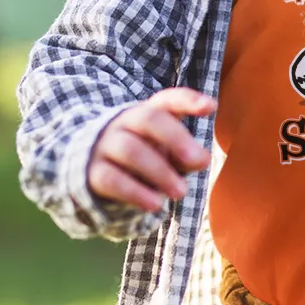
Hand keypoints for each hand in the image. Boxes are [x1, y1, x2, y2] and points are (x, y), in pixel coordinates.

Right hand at [86, 88, 215, 212]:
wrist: (97, 172)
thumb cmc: (145, 159)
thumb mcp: (169, 156)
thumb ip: (187, 156)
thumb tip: (202, 160)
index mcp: (148, 113)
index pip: (168, 99)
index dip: (188, 100)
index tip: (211, 107)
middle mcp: (124, 123)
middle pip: (149, 119)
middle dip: (176, 138)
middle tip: (199, 161)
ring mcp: (106, 145)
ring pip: (131, 150)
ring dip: (160, 171)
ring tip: (182, 192)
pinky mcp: (94, 172)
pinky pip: (112, 179)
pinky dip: (136, 192)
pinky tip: (156, 204)